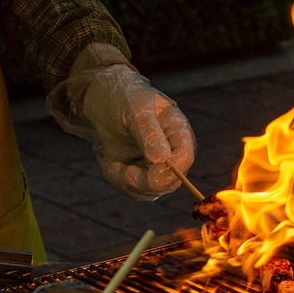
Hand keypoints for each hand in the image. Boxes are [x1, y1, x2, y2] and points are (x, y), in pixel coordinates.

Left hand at [79, 65, 196, 199]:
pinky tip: (111, 163)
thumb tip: (163, 160)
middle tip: (120, 169)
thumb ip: (150, 135)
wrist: (108, 104)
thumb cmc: (125, 101)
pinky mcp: (143, 177)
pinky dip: (118, 180)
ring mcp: (159, 168)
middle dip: (142, 181)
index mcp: (178, 133)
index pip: (185, 157)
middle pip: (170, 182)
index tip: (147, 168)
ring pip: (150, 192)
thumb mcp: (135, 111)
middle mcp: (173, 153)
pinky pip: (134, 191)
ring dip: (126, 181)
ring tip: (111, 161)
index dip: (171, 169)